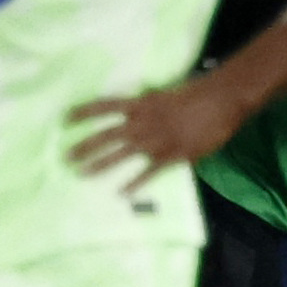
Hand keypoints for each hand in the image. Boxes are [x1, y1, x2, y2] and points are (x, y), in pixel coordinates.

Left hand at [67, 72, 250, 182]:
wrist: (222, 99)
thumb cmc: (197, 93)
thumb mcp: (165, 94)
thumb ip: (148, 106)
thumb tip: (136, 111)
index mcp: (140, 104)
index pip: (103, 106)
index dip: (83, 112)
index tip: (64, 119)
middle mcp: (141, 122)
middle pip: (104, 135)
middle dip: (83, 146)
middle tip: (65, 157)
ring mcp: (154, 141)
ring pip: (119, 155)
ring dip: (99, 165)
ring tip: (82, 173)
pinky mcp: (170, 155)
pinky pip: (148, 173)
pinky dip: (134, 184)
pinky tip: (122, 193)